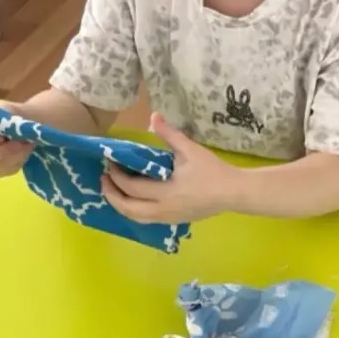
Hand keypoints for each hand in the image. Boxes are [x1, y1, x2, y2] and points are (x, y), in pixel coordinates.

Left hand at [101, 112, 238, 224]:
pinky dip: (133, 210)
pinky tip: (132, 200)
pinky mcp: (174, 221)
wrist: (234, 192)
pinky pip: (145, 219)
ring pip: (135, 218)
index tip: (109, 163)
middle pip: (128, 208)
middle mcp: (163, 209)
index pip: (132, 187)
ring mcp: (168, 218)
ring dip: (120, 205)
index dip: (117, 176)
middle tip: (104, 179)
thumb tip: (153, 116)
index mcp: (166, 192)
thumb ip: (170, 134)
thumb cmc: (213, 171)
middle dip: (112, 194)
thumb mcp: (191, 150)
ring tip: (114, 191)